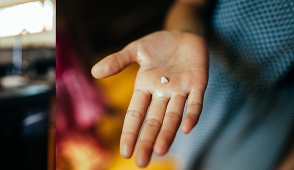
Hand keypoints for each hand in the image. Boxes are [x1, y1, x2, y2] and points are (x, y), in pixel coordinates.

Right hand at [91, 30, 207, 166]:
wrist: (185, 33)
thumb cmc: (159, 45)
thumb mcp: (136, 49)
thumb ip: (118, 61)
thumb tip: (94, 72)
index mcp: (146, 88)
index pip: (136, 114)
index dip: (130, 132)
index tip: (125, 152)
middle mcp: (162, 94)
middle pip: (154, 121)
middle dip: (147, 141)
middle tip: (141, 162)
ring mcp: (181, 90)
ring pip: (173, 116)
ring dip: (167, 133)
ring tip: (160, 151)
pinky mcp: (198, 83)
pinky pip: (195, 102)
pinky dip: (191, 115)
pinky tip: (186, 128)